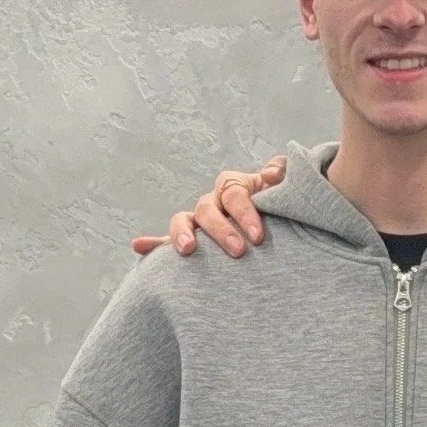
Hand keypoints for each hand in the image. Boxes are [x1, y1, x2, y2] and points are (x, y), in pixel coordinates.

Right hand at [132, 158, 286, 261]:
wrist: (280, 223)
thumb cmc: (281, 206)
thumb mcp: (287, 189)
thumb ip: (283, 176)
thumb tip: (273, 174)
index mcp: (235, 186)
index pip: (235, 195)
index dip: (245, 213)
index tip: (258, 237)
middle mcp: (214, 202)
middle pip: (207, 209)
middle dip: (221, 230)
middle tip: (239, 251)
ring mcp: (200, 221)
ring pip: (184, 220)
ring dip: (181, 233)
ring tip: (187, 249)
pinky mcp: (192, 241)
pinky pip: (167, 240)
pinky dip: (153, 243)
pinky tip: (138, 247)